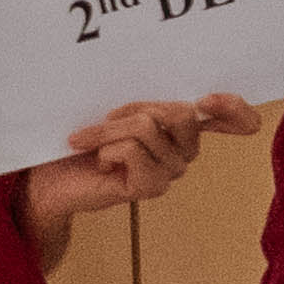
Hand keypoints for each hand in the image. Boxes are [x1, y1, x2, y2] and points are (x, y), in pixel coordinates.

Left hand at [24, 90, 260, 227]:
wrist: (49, 179)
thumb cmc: (83, 142)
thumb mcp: (118, 112)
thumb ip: (148, 104)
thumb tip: (178, 97)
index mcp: (182, 129)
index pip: (233, 120)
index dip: (233, 109)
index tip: (209, 100)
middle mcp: (184, 151)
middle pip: (180, 113)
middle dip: (133, 108)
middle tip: (106, 121)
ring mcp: (170, 171)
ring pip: (148, 128)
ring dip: (108, 129)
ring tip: (91, 142)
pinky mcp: (150, 186)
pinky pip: (133, 150)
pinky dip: (105, 148)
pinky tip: (100, 163)